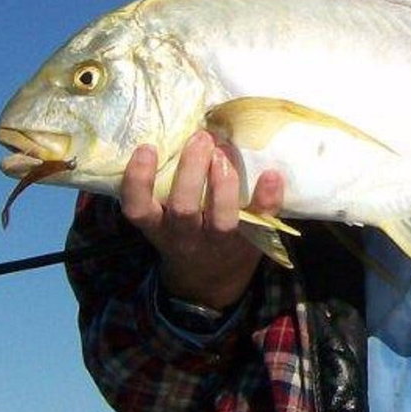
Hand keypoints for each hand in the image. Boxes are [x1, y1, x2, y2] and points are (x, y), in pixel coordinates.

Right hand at [120, 131, 284, 310]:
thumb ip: (164, 185)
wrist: (210, 283)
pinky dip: (269, 198)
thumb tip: (179, 127)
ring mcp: (220, 241)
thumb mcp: (162, 217)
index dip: (138, 180)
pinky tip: (272, 174)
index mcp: (159, 227)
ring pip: (221, 219)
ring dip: (224, 184)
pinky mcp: (251, 241)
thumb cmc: (183, 233)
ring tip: (226, 151)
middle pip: (184, 209)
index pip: (138, 209)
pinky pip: (262, 221)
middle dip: (192, 172)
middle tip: (201, 138)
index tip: (148, 148)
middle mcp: (185, 236)